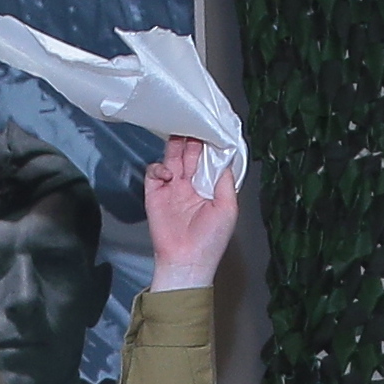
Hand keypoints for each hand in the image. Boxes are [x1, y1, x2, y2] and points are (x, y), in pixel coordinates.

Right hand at [146, 137, 242, 287]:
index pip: (209, 159)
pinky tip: (168, 174)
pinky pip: (155, 172)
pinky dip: (160, 168)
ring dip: (176, 145)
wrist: (186, 260)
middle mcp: (191, 185)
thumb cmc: (211, 240)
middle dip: (193, 139)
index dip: (210, 145)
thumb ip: (225, 181)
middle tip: (195, 123)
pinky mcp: (155, 193)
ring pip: (173, 158)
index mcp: (210, 187)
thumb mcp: (228, 208)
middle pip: (191, 154)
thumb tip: (225, 156)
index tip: (212, 129)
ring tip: (180, 133)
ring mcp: (173, 188)